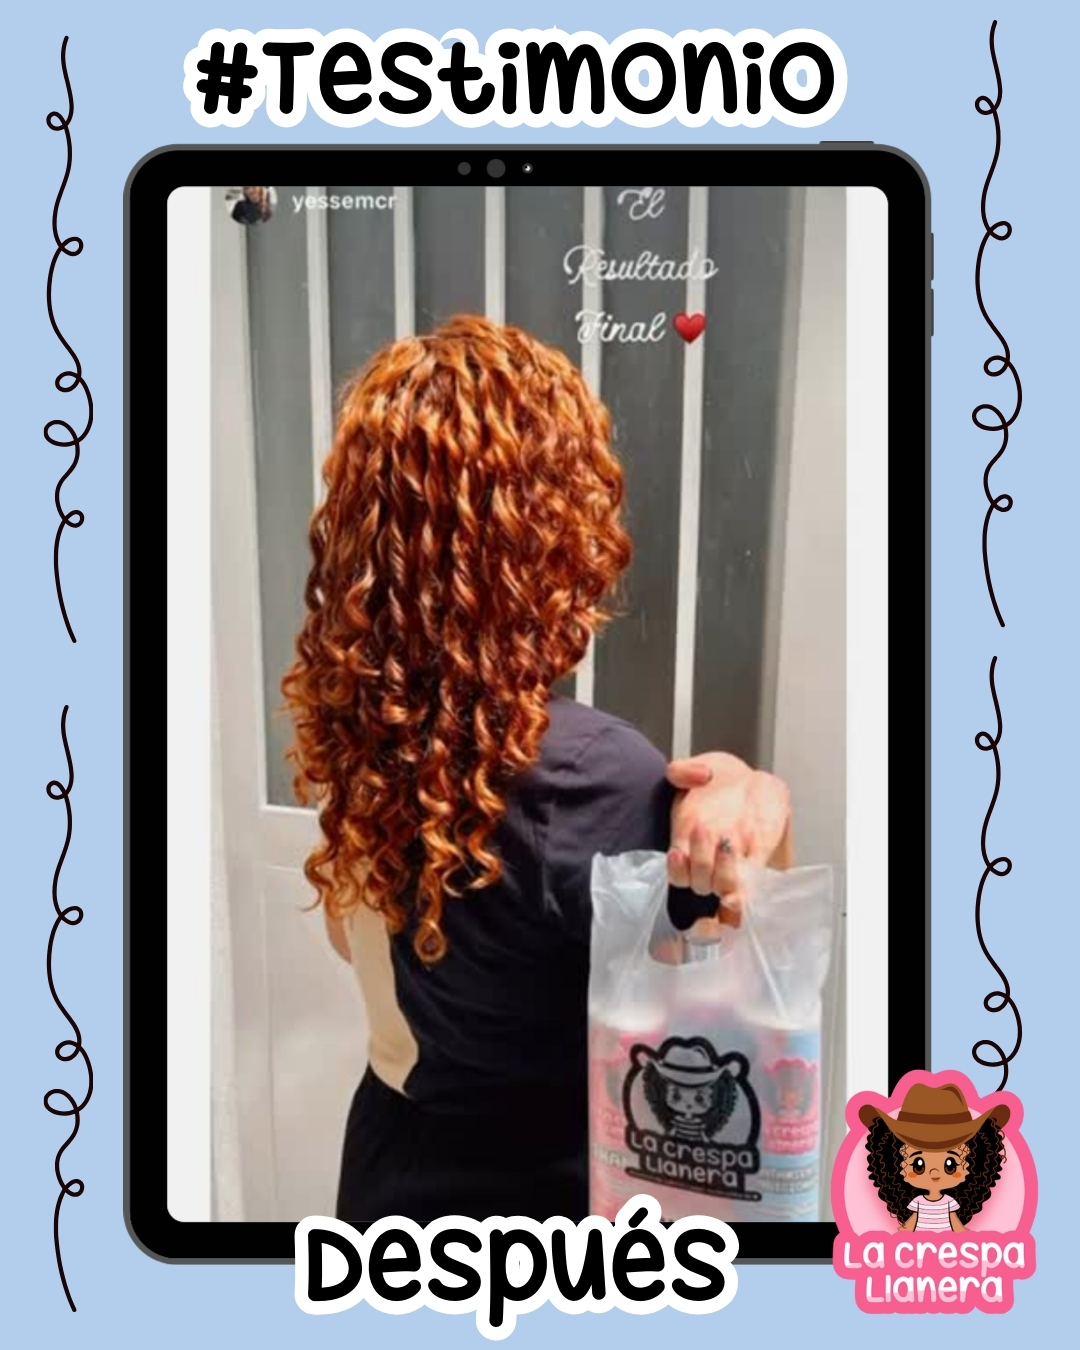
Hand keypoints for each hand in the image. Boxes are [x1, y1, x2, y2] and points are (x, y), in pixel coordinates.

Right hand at [665, 752, 791, 935]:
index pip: (677, 872)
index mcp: (687, 837)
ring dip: (722, 874)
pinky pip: (748, 885)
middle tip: (712, 838)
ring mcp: (733, 861)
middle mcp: (708, 855)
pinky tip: (740, 893)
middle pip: (699, 882)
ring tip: (727, 846)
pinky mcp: (758, 859)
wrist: (755, 779)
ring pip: (722, 886)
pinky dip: (742, 894)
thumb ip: (684, 770)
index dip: (677, 869)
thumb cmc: (722, 778)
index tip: (679, 854)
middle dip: (702, 867)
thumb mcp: (700, 765)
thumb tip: (698, 775)